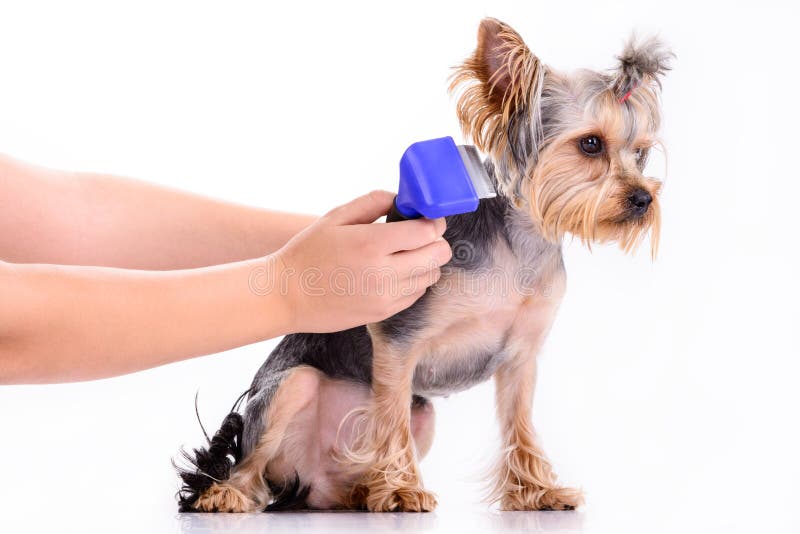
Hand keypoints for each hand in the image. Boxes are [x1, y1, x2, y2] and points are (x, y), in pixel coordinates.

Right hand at [272, 190, 450, 332]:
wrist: (286, 296)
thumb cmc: (308, 253)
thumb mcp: (335, 217)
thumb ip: (373, 202)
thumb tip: (403, 199)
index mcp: (371, 244)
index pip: (426, 231)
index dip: (432, 221)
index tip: (426, 217)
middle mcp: (383, 273)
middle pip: (437, 255)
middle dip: (435, 241)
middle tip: (420, 235)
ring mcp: (385, 297)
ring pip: (431, 275)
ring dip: (426, 262)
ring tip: (405, 254)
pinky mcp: (383, 313)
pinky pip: (416, 294)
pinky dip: (414, 281)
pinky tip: (395, 272)